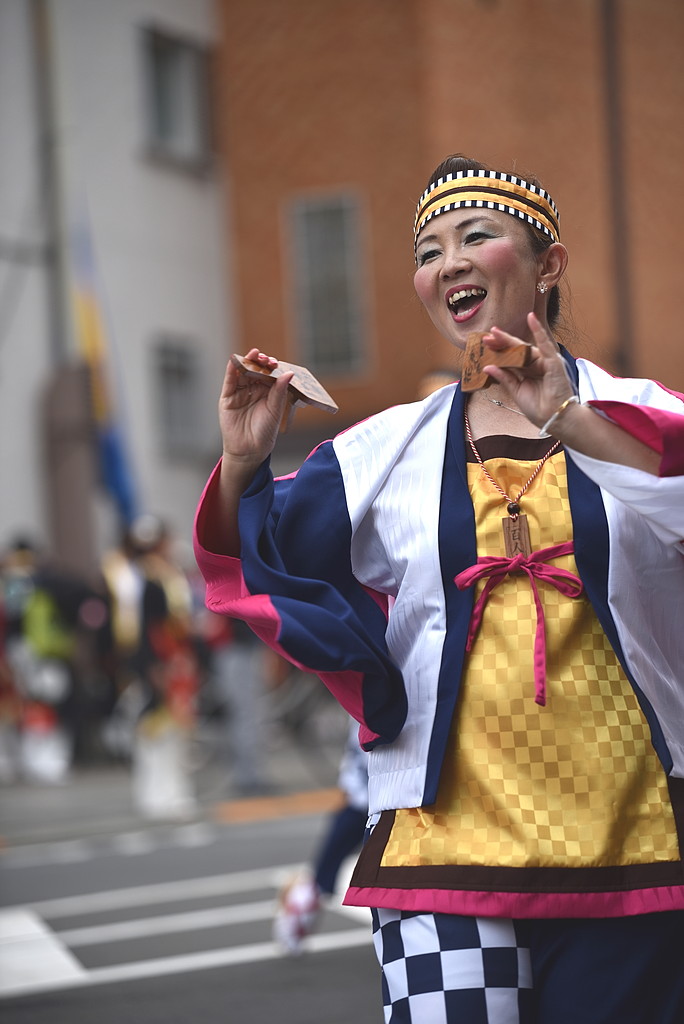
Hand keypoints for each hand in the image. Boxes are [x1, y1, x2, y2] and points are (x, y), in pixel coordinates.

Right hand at [219, 348, 293, 469]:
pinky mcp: (228, 397)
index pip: (270, 374)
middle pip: (256, 370)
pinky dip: (231, 370)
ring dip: (247, 361)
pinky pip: (230, 381)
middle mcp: (254, 389)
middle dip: (260, 362)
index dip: (272, 366)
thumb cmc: (265, 432)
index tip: (275, 362)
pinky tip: (235, 361)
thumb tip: (289, 373)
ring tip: (253, 355)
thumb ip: (279, 391)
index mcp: (268, 392)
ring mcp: (240, 392)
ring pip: (243, 372)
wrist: (249, 449)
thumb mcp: (275, 410)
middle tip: (264, 358)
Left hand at [482, 313, 574, 428]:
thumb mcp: (516, 391)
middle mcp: (536, 365)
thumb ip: (504, 378)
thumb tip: (488, 367)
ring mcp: (545, 362)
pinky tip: (531, 319)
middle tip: (486, 337)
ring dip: (510, 340)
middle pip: (516, 350)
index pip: (511, 357)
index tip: (485, 343)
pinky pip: (545, 345)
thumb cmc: (539, 408)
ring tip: (495, 333)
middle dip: (501, 343)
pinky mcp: (554, 362)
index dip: (499, 350)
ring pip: (525, 348)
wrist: (554, 419)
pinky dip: (539, 331)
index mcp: (528, 372)